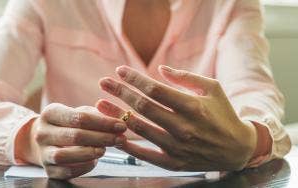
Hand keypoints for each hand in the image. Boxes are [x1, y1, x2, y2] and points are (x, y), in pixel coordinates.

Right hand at [17, 103, 126, 178]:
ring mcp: (43, 152)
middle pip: (75, 136)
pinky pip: (66, 172)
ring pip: (65, 156)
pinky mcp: (48, 170)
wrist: (44, 140)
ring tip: (105, 150)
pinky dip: (83, 167)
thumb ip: (96, 115)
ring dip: (89, 153)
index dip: (103, 122)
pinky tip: (94, 161)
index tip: (121, 126)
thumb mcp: (78, 112)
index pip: (79, 117)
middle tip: (120, 139)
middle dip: (102, 138)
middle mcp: (42, 132)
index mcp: (50, 113)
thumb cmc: (67, 123)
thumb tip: (116, 122)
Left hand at [97, 65, 256, 170]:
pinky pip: (145, 155)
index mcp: (193, 106)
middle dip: (120, 92)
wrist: (238, 149)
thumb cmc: (224, 114)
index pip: (155, 90)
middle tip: (103, 83)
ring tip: (99, 104)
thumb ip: (186, 78)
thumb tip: (160, 69)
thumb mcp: (213, 89)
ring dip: (117, 115)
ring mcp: (177, 147)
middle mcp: (183, 127)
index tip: (119, 71)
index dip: (135, 79)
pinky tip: (114, 135)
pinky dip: (128, 146)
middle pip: (143, 107)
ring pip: (140, 129)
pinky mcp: (174, 163)